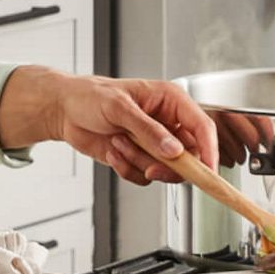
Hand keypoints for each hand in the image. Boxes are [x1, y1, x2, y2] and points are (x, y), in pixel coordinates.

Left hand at [0, 67, 219, 185]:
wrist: (65, 111)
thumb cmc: (90, 97)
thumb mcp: (119, 108)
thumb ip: (148, 130)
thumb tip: (173, 150)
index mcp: (170, 101)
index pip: (202, 127)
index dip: (209, 150)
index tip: (208, 170)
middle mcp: (166, 123)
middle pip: (190, 156)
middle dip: (168, 165)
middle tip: (151, 166)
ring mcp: (154, 143)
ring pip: (165, 169)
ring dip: (138, 161)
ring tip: (119, 142)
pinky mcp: (140, 158)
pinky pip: (144, 176)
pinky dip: (127, 168)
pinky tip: (113, 151)